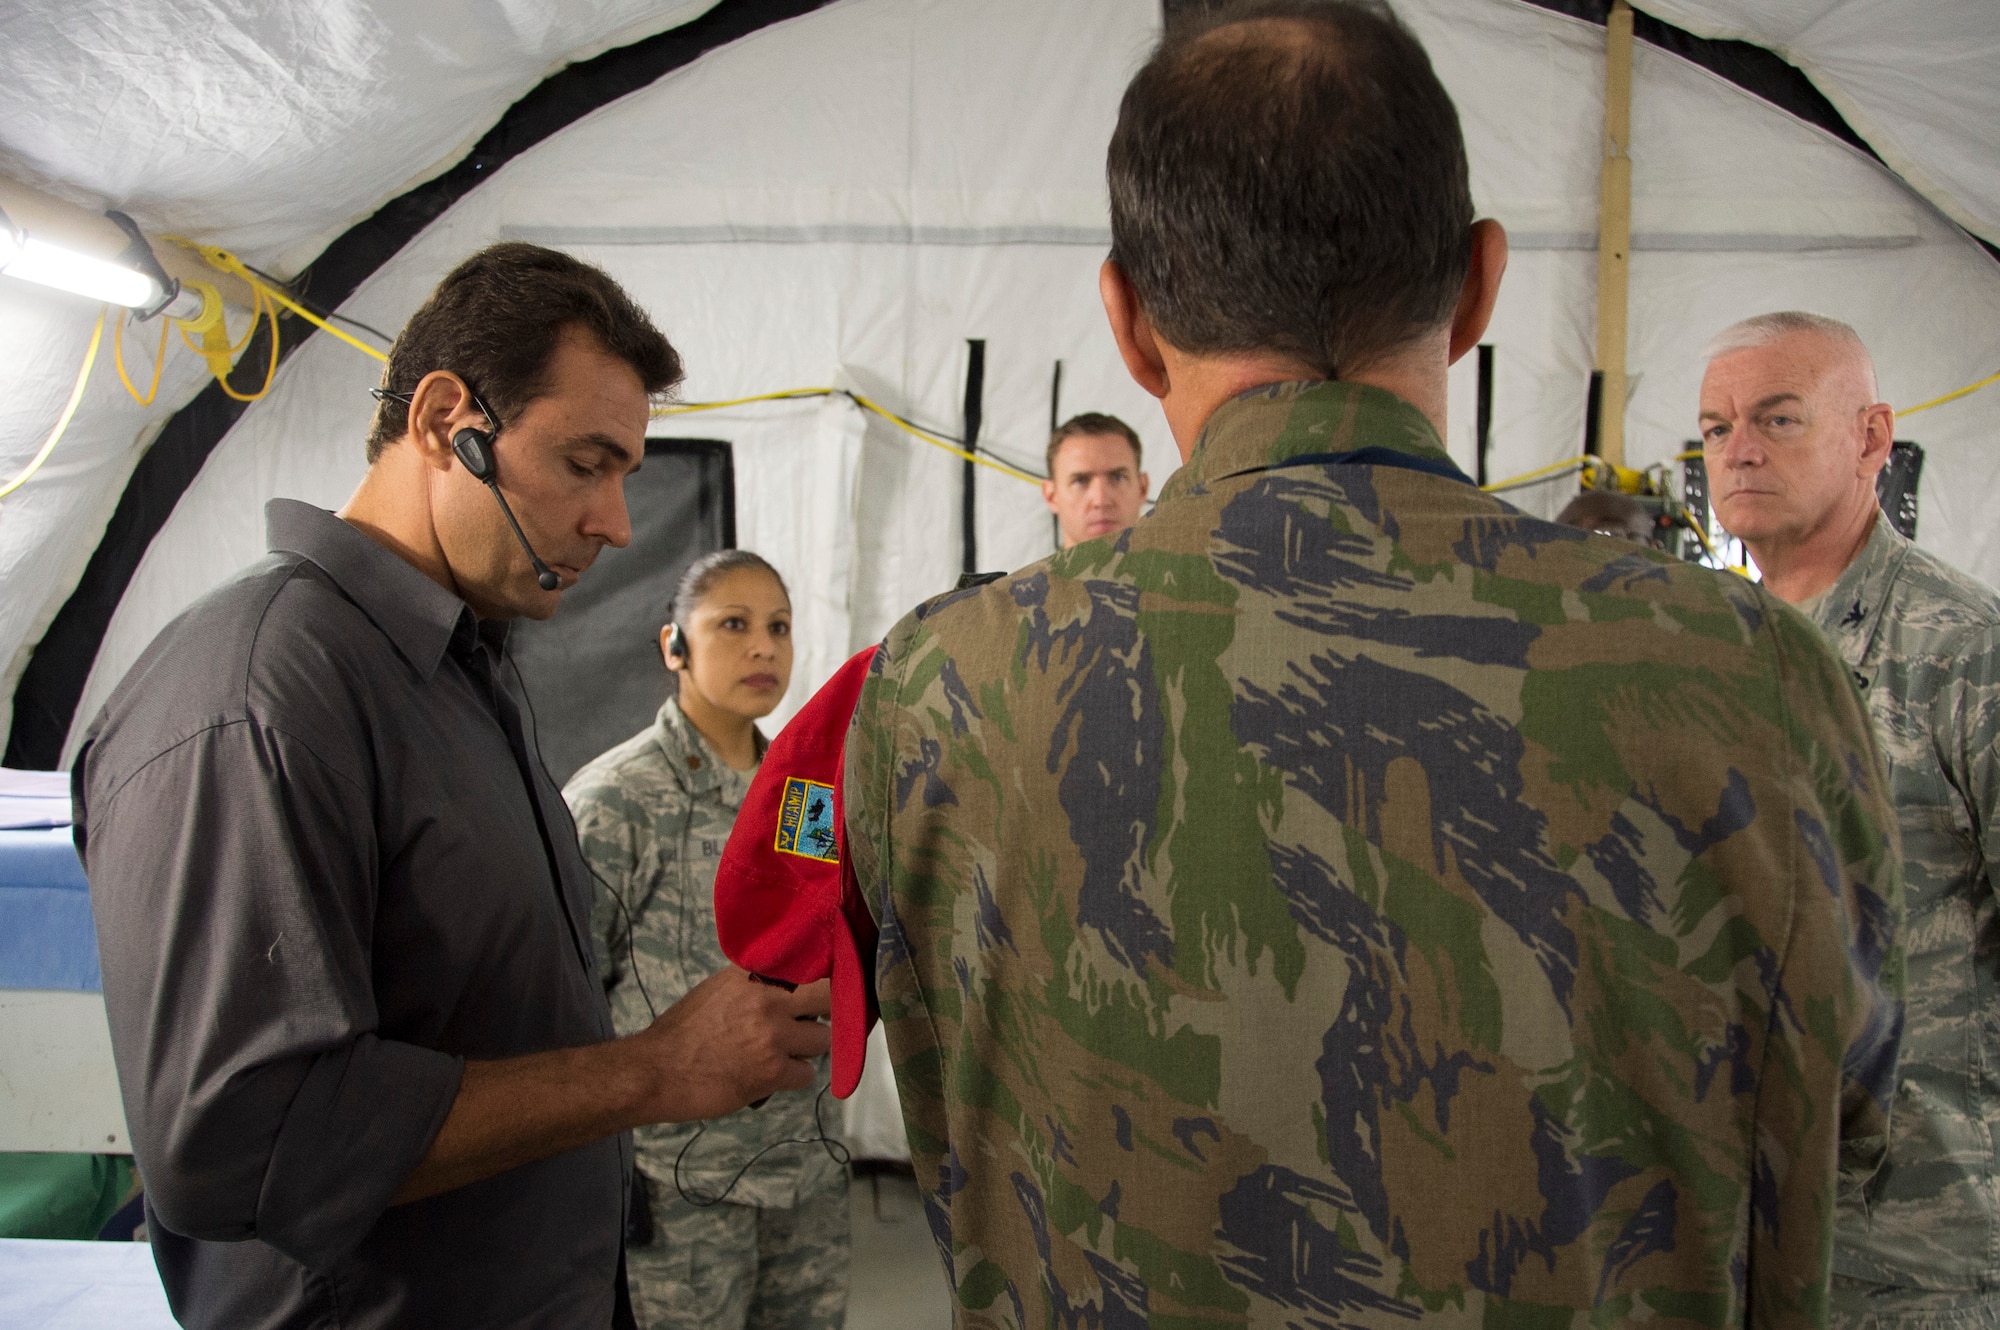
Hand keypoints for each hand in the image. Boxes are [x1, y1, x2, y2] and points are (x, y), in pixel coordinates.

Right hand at [625, 966, 830, 1122]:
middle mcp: (767, 999)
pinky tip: (774, 1075)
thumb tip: (782, 978)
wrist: (657, 1072)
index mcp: (752, 975)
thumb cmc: (682, 1033)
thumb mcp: (715, 989)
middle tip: (814, 1019)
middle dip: (827, 1009)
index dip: (822, 976)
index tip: (827, 982)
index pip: (808, 963)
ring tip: (784, 1052)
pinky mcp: (773, 1071)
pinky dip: (794, 1077)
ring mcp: (773, 1036)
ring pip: (823, 1039)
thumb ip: (751, 981)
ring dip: (807, 1048)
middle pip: (828, 996)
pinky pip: (807, 1074)